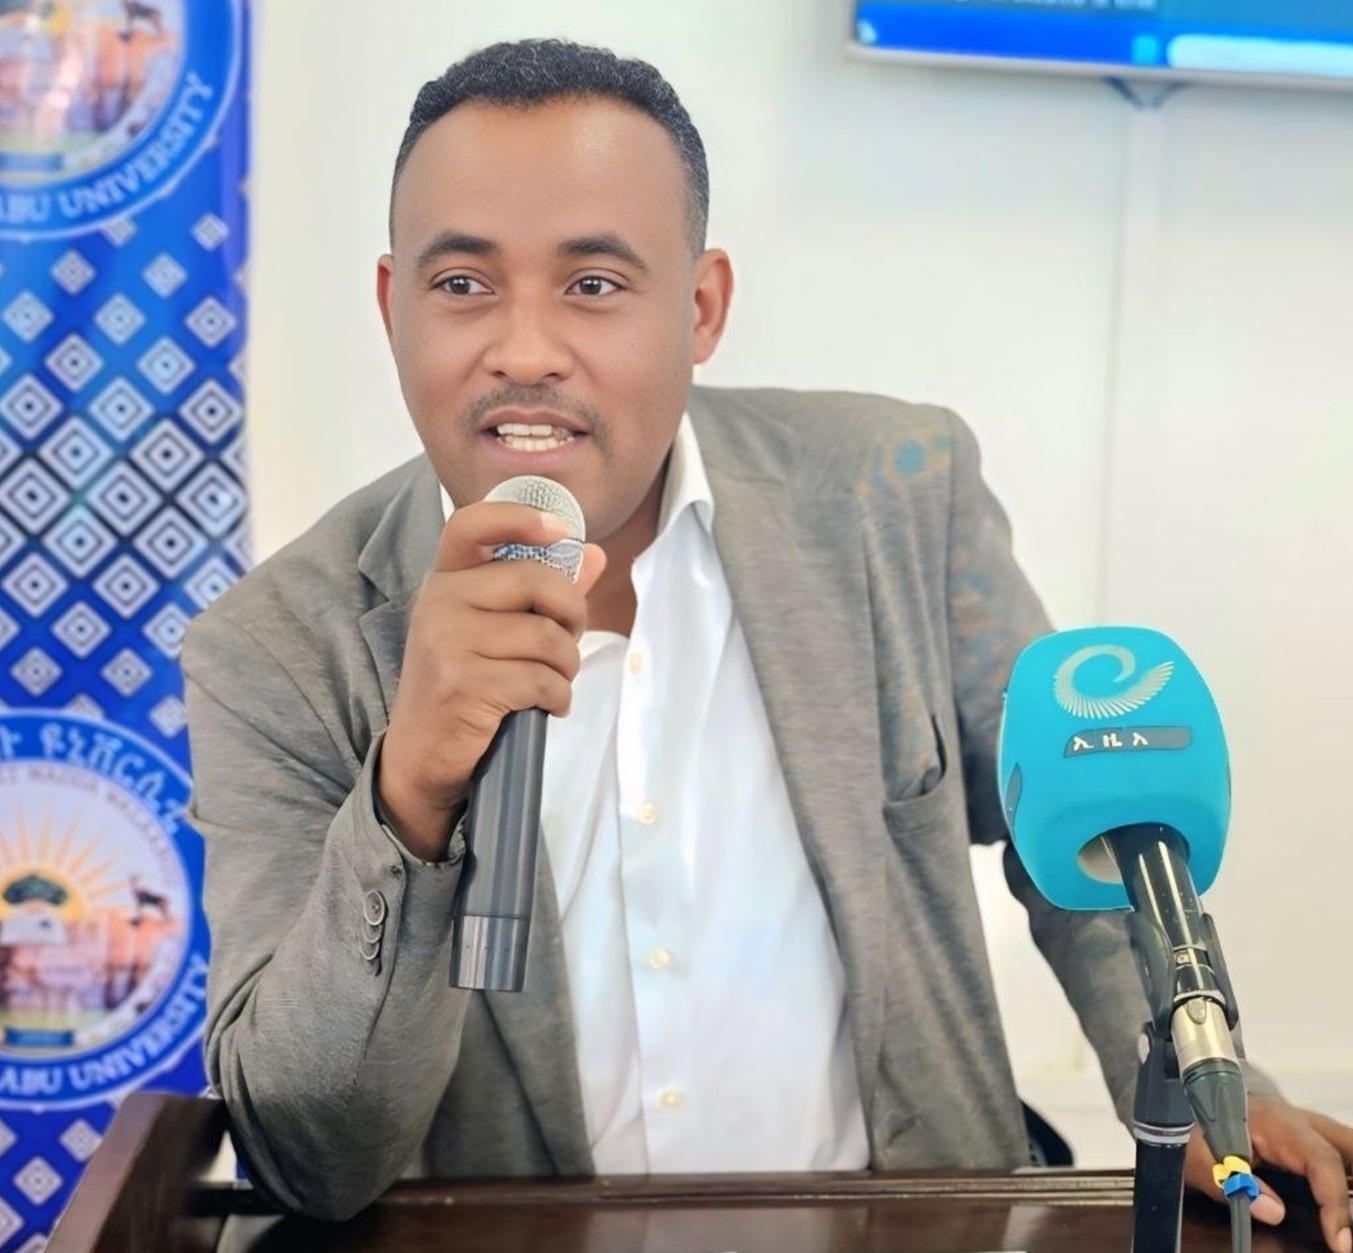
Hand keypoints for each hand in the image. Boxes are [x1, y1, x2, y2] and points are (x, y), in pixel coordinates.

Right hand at [377, 500, 605, 860]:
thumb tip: (596, 556)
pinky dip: (558, 697)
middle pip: (536, 581)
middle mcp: (440, 602)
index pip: (473, 524)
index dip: (521, 517)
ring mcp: (448, 642)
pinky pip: (541, 679)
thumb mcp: (493, 632)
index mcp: (446, 581)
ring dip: (567, 667)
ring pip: (546, 637)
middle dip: (572, 614)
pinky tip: (547, 707)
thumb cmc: (464, 686)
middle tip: (569, 640)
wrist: (420, 757)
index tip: (561, 530)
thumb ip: (543, 594)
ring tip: (555, 682)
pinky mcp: (464, 684)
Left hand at [1185, 1094, 1352, 1252]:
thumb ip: (1229, 1183)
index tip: (1340, 1242)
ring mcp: (1315, 1130)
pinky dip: (1348, 1180)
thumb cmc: (1204, 1136)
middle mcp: (1306, 1123)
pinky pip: (1343, 1158)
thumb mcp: (1200, 1159)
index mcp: (1279, 1125)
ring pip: (1350, 1149)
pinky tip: (1345, 1207)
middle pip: (1350, 1147)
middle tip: (1351, 1226)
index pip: (1321, 1161)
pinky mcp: (1317, 1142)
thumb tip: (1273, 1212)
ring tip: (1347, 1220)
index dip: (1335, 1203)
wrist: (1201, 1110)